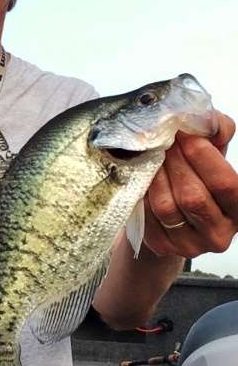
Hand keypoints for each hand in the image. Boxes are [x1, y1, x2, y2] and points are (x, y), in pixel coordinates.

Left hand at [145, 111, 237, 256]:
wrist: (171, 210)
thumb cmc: (196, 176)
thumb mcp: (212, 154)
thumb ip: (217, 132)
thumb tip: (205, 118)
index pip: (225, 184)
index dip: (204, 157)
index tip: (185, 134)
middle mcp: (219, 233)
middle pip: (193, 196)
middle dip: (175, 163)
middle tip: (162, 140)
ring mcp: (189, 245)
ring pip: (166, 207)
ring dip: (154, 176)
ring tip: (149, 155)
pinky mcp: (162, 247)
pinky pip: (147, 217)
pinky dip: (142, 193)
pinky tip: (140, 176)